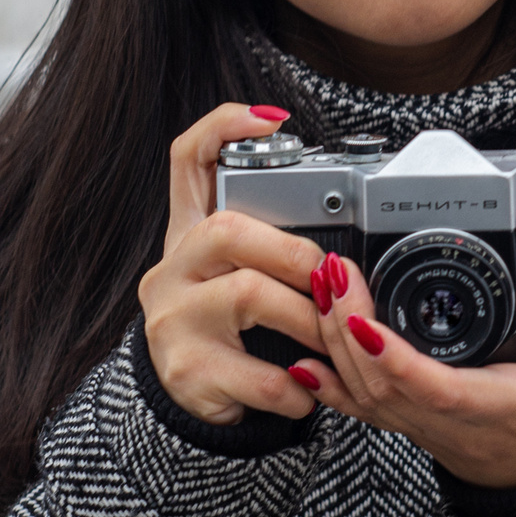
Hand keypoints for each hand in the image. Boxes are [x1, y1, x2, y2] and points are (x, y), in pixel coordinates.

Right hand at [138, 104, 328, 425]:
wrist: (186, 396)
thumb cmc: (225, 324)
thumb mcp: (231, 273)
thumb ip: (270, 243)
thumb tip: (343, 235)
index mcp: (188, 235)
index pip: (187, 160)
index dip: (224, 128)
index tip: (273, 120)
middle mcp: (172, 269)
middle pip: (227, 229)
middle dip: (295, 251)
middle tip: (330, 278)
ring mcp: (174, 320)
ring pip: (249, 296)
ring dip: (310, 321)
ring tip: (333, 341)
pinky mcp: (188, 371)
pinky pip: (261, 374)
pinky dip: (299, 385)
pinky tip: (308, 387)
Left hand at [289, 254, 515, 489]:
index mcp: (507, 408)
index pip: (440, 390)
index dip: (395, 361)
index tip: (364, 322)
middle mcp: (456, 424)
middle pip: (383, 387)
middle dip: (347, 329)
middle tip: (334, 271)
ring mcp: (428, 429)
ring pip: (364, 396)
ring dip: (333, 343)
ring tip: (321, 285)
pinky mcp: (414, 425)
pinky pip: (361, 410)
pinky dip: (326, 384)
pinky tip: (300, 358)